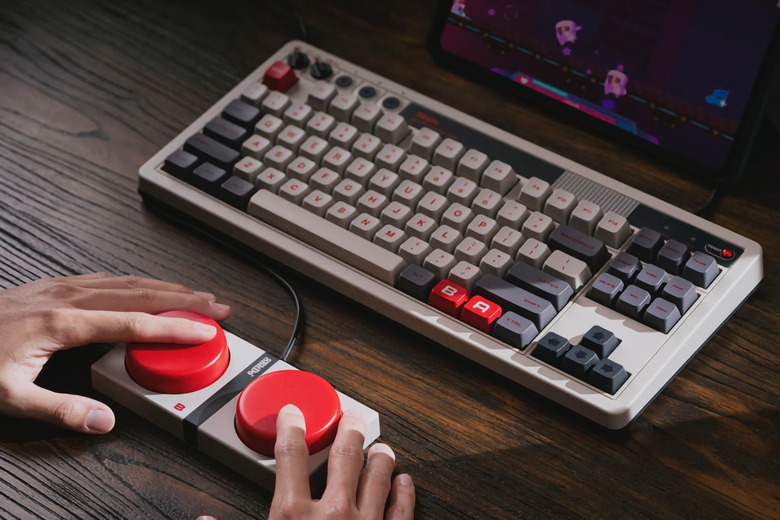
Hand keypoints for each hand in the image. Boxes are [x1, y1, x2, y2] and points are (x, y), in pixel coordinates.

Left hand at [0, 273, 230, 433]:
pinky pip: (111, 278)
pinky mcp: (56, 286)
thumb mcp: (10, 396)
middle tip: (219, 307)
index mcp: (63, 322)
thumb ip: (61, 409)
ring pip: (129, 280)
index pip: (135, 322)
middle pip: (142, 293)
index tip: (206, 330)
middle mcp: (69, 297)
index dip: (175, 327)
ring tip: (198, 295)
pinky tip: (150, 288)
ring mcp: (63, 287)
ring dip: (169, 287)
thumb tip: (105, 419)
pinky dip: (142, 283)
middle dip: (186, 299)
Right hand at [270, 405, 414, 519]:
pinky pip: (402, 512)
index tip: (293, 414)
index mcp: (293, 516)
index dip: (291, 429)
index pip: (291, 456)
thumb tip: (220, 519)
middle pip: (344, 457)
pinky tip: (404, 482)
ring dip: (379, 460)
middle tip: (352, 419)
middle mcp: (333, 515)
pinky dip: (404, 494)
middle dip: (349, 432)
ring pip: (377, 479)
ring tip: (381, 449)